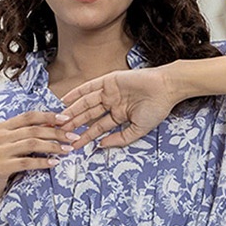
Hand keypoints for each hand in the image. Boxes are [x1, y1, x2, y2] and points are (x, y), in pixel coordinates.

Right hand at [0, 109, 82, 201]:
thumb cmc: (2, 164)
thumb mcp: (11, 146)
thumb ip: (26, 135)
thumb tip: (53, 126)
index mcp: (3, 127)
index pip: (29, 116)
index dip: (48, 116)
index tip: (66, 119)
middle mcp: (0, 136)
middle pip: (33, 130)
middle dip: (56, 132)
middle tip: (73, 137)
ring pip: (32, 144)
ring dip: (53, 146)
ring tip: (68, 150)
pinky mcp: (1, 166)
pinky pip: (26, 162)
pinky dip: (42, 162)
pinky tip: (54, 163)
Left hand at [55, 64, 178, 150]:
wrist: (165, 89)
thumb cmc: (156, 109)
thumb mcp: (138, 130)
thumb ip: (120, 139)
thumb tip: (101, 145)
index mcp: (119, 115)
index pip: (98, 128)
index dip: (85, 136)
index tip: (74, 145)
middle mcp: (112, 103)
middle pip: (89, 115)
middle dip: (75, 124)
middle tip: (60, 132)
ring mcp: (110, 91)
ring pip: (87, 102)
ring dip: (73, 111)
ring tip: (61, 119)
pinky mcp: (109, 80)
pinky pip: (89, 87)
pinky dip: (77, 92)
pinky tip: (66, 100)